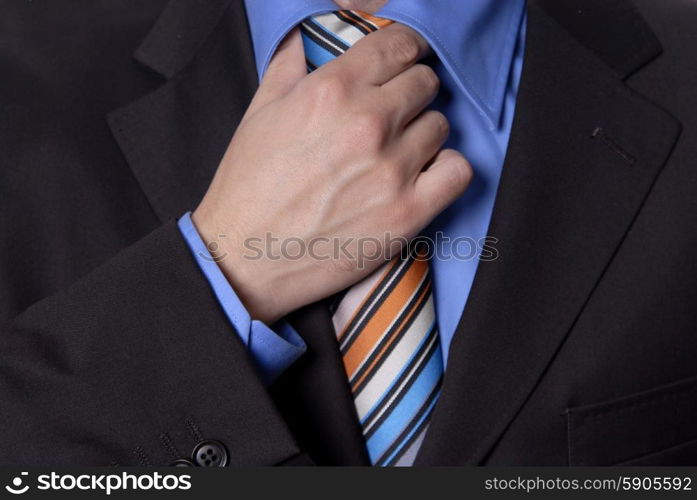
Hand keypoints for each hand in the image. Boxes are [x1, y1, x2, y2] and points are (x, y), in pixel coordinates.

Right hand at [193, 24, 471, 322]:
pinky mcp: (408, 212)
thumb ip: (289, 65)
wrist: (244, 259)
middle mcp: (367, 122)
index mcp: (331, 90)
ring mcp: (392, 168)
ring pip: (440, 125)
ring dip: (422, 135)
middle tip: (393, 115)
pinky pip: (458, 170)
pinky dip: (446, 169)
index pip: (399, 44)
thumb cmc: (248, 188)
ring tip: (397, 153)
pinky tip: (423, 176)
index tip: (406, 61)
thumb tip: (306, 38)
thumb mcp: (259, 112)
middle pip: (424, 83)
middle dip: (410, 94)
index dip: (406, 49)